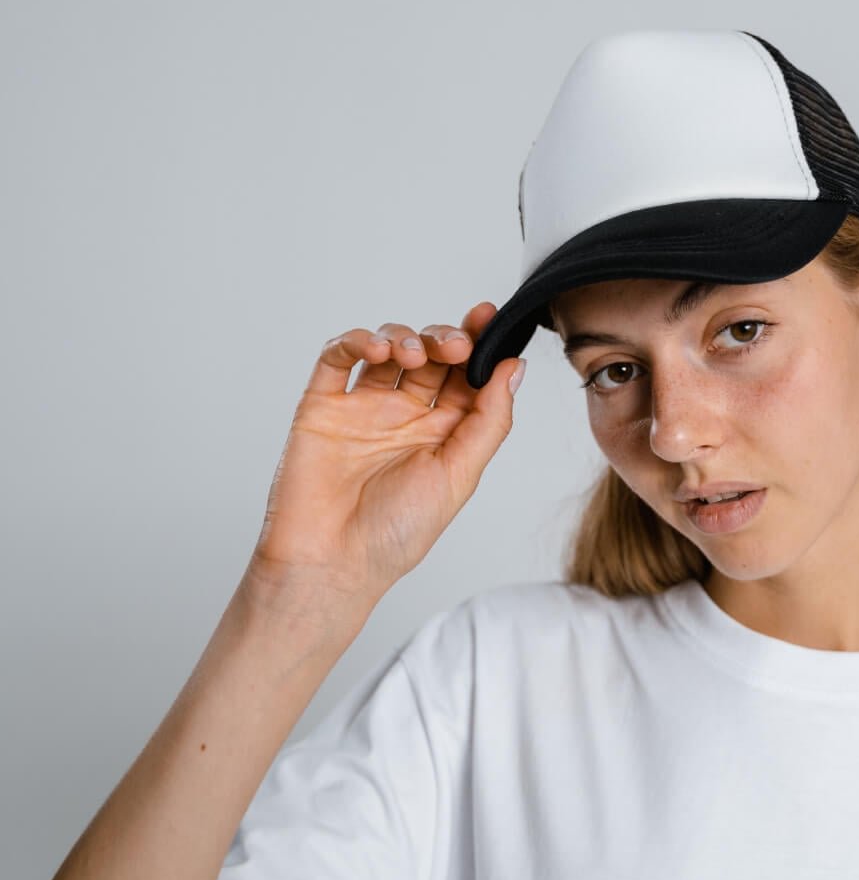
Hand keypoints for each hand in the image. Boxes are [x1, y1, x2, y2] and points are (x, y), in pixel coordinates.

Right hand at [247, 301, 524, 607]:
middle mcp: (403, 417)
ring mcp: (362, 408)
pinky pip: (337, 358)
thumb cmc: (396, 533)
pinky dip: (356, 341)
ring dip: (404, 338)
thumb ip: (489, 420)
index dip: (479, 344)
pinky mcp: (322, 406)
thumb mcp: (459, 476)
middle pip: (430, 356)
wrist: (331, 563)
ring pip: (387, 349)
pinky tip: (376, 350)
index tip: (488, 316)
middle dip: (446, 339)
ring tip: (412, 355)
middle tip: (455, 345)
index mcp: (440, 434)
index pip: (465, 376)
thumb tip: (515, 368)